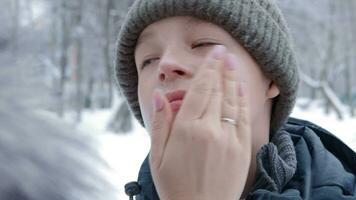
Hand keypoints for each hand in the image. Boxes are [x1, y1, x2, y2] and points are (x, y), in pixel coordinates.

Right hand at [149, 45, 251, 199]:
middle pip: (218, 91)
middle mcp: (210, 130)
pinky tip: (241, 88)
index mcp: (187, 129)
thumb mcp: (157, 156)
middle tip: (225, 51)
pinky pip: (242, 117)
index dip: (208, 69)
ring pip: (232, 101)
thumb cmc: (175, 186)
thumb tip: (159, 96)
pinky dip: (242, 100)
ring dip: (233, 79)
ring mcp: (229, 139)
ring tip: (233, 63)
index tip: (214, 53)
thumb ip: (161, 123)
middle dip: (222, 68)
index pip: (200, 90)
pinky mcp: (241, 149)